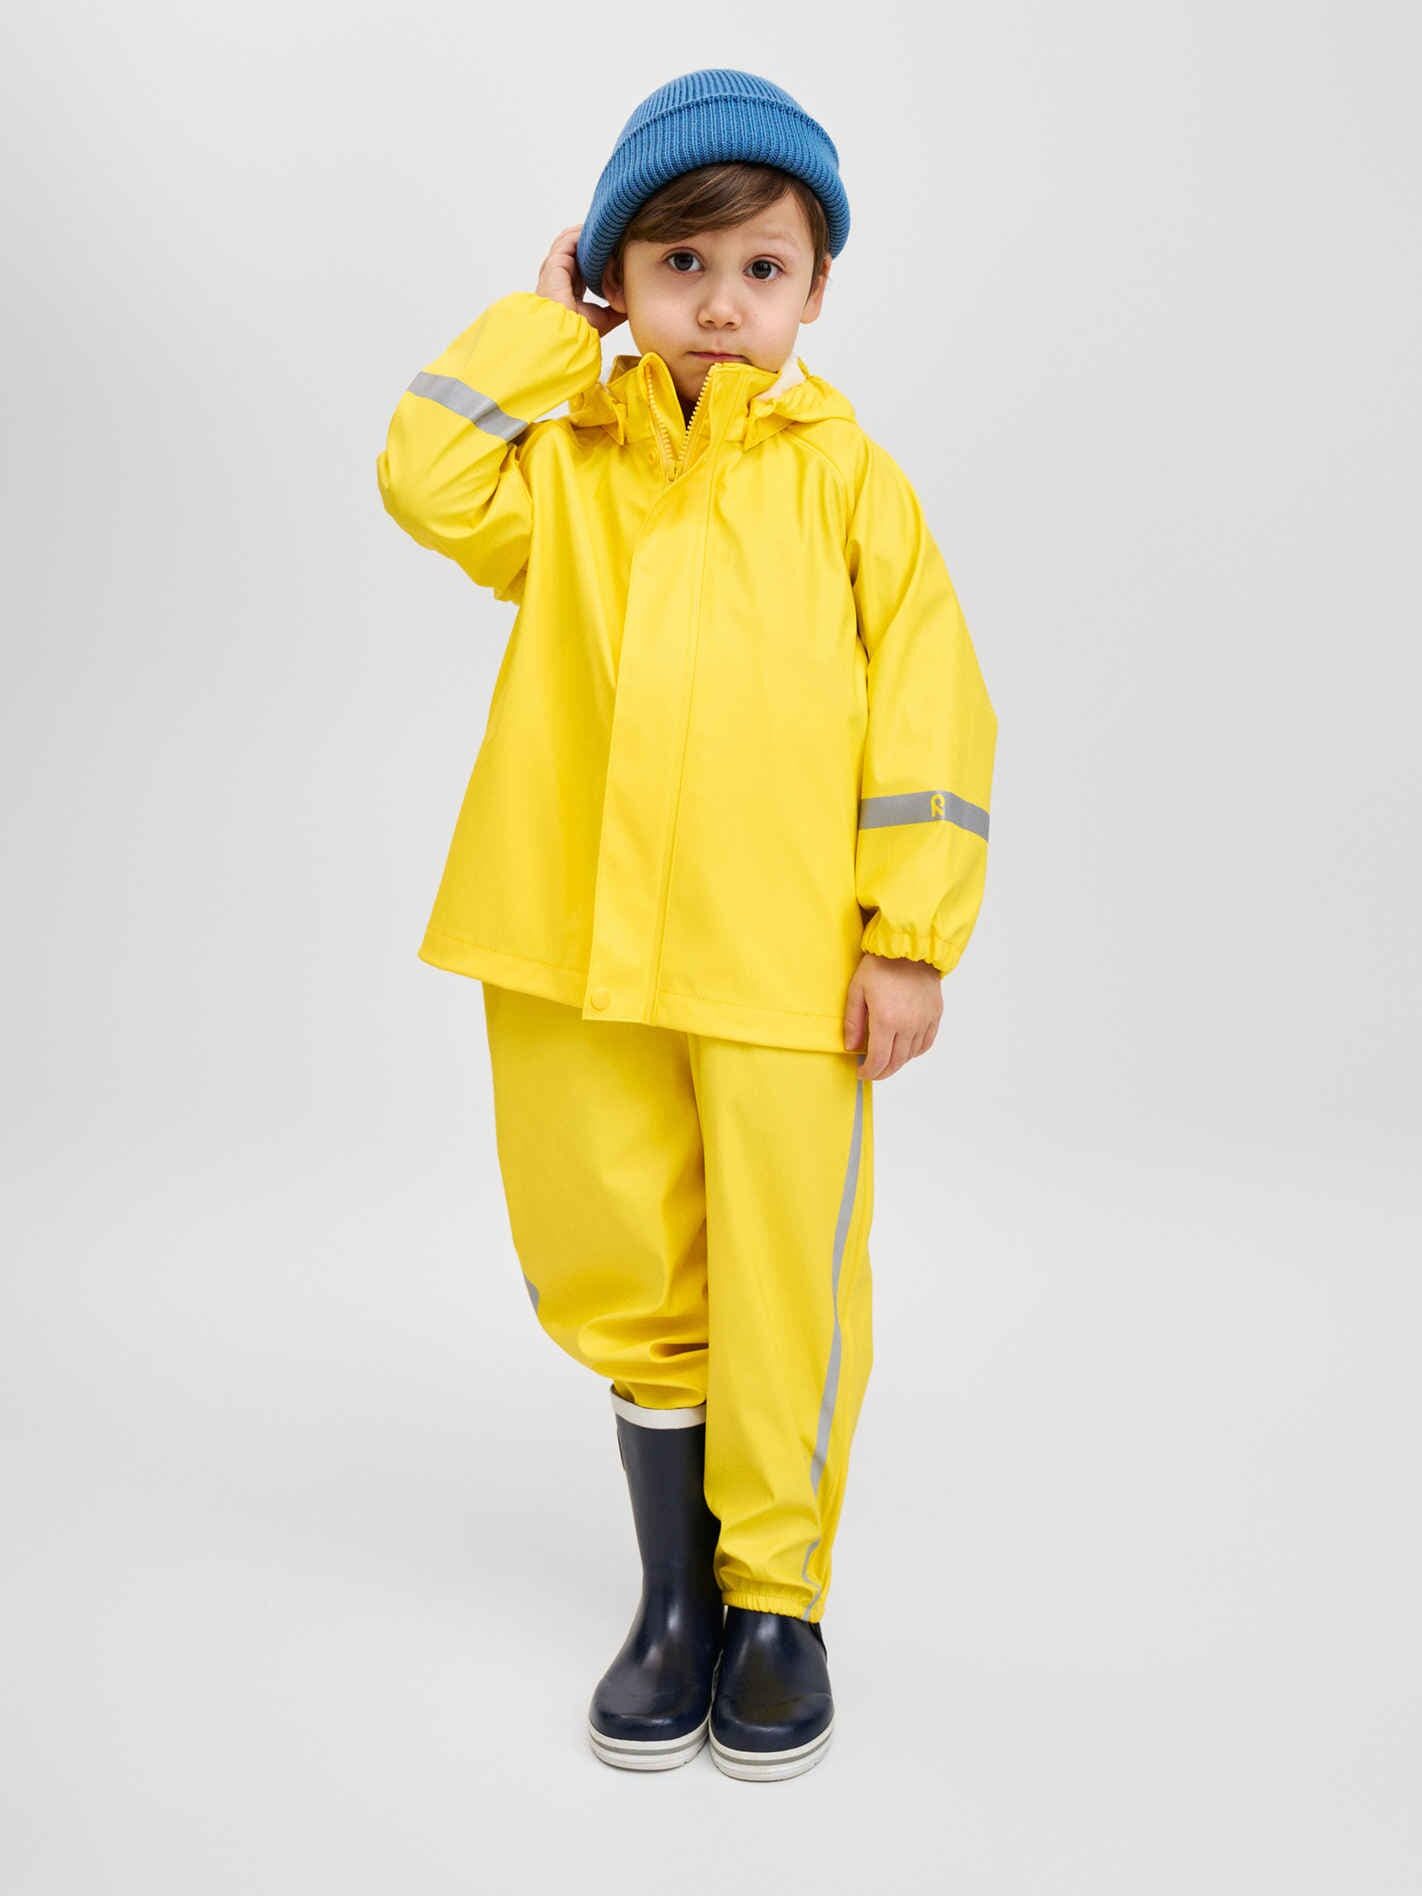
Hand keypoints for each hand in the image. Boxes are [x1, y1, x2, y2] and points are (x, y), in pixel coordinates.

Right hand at [536, 224, 624, 337]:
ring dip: (588, 233)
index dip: (598, 253)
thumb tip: (632, 302)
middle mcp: (558, 277)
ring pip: (570, 240)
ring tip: (608, 226)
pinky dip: (583, 233)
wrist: (567, 336)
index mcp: (568, 288)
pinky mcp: (554, 264)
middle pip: (575, 248)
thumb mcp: (605, 318)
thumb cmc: (581, 332)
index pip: (582, 263)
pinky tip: (599, 233)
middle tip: (614, 229)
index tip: (615, 246)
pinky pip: (568, 240)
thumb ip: (615, 306)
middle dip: (594, 238)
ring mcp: (554, 269)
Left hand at [843, 953, 942, 1079]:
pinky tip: (905, 1049)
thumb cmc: (880, 965)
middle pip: (896, 1062)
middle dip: (882, 1072)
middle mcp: (908, 1025)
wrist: (909, 948)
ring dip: (897, 1062)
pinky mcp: (935, 1015)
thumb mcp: (857, 990)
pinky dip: (915, 1051)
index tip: (862, 1073)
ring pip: (911, 1055)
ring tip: (886, 1058)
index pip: (879, 1060)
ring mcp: (924, 1021)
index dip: (869, 1072)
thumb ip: (853, 1022)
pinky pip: (926, 1043)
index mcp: (886, 1020)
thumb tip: (851, 1047)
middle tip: (872, 1072)